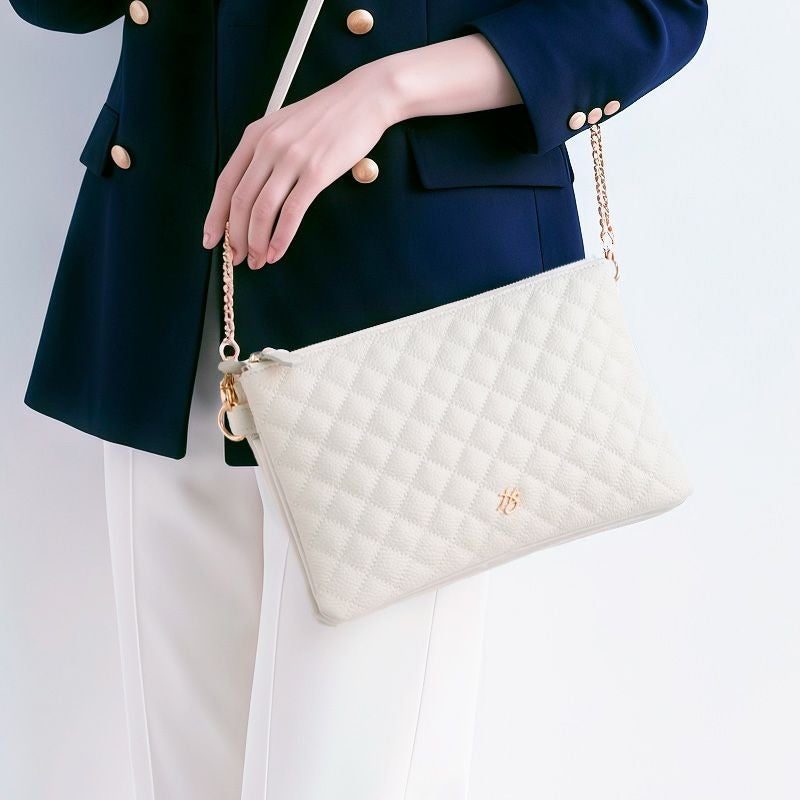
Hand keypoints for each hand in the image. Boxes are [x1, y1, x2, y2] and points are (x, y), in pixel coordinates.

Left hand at [202, 61, 399, 268]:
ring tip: (258, 260)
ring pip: (262, 209)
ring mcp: (291, 158)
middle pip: (240, 201)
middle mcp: (268, 146)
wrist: (364, 98)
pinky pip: (291, 211)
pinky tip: (278, 252)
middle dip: (235, 237)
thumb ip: (266, 153)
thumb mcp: (285, 126)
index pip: (225, 183)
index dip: (215, 216)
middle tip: (237, 259)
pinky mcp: (316, 172)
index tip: (211, 239)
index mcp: (255, 136)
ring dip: (257, 241)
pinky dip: (281, 237)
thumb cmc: (328, 117)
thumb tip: (254, 192)